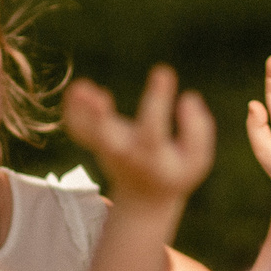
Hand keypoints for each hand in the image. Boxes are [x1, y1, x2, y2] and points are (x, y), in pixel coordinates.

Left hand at [64, 66, 216, 207]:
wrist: (144, 200)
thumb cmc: (175, 172)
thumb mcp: (198, 160)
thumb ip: (199, 131)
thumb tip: (188, 99)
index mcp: (152, 156)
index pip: (154, 126)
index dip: (158, 98)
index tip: (163, 71)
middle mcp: (124, 153)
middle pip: (107, 136)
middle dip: (100, 116)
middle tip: (99, 95)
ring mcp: (105, 149)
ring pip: (86, 131)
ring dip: (79, 110)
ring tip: (79, 86)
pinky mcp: (95, 144)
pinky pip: (78, 128)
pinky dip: (72, 110)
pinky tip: (75, 89)